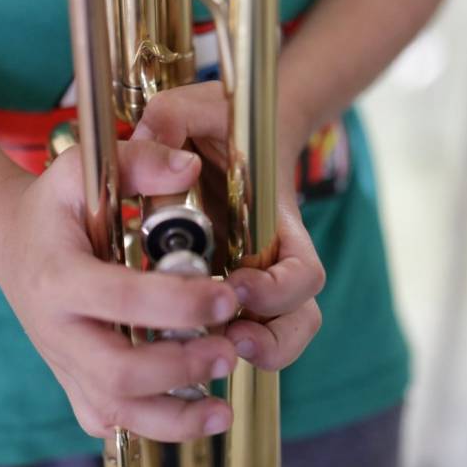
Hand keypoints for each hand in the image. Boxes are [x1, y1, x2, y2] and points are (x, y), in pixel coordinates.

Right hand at [0, 141, 239, 441]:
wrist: (12, 242)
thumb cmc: (55, 205)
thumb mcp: (85, 168)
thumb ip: (138, 161)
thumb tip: (190, 166)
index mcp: (58, 275)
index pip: (121, 299)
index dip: (178, 303)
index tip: (226, 297)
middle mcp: (55, 329)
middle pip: (117, 373)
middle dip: (180, 369)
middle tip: (229, 351)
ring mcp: (62, 361)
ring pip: (114, 411)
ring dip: (173, 418)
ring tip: (223, 408)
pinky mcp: (71, 379)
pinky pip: (107, 420)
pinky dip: (150, 427)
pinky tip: (193, 416)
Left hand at [132, 82, 324, 370]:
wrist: (222, 133)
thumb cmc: (212, 121)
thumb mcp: (189, 108)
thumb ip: (171, 122)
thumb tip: (163, 162)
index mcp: (274, 220)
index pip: (303, 272)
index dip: (279, 291)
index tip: (237, 286)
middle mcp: (272, 258)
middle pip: (299, 320)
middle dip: (274, 341)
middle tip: (233, 342)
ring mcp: (252, 278)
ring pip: (276, 337)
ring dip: (252, 355)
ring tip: (211, 358)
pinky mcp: (223, 290)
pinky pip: (235, 334)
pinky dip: (216, 351)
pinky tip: (182, 355)